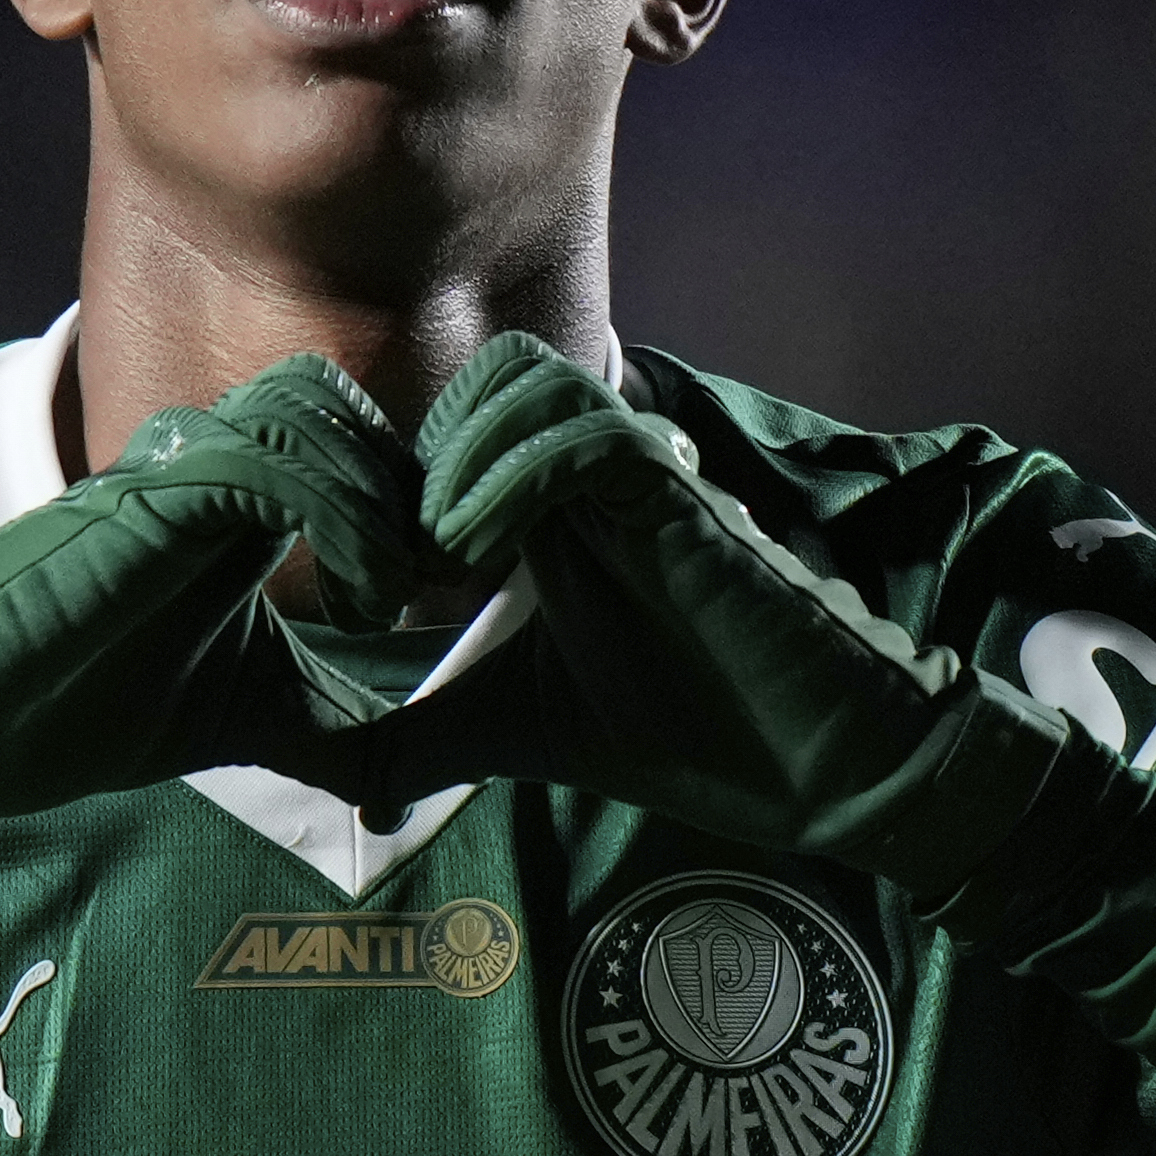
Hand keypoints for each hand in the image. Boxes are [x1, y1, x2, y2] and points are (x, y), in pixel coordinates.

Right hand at [0, 353, 418, 825]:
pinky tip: (359, 606)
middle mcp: (201, 462)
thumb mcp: (235, 720)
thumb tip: (409, 777)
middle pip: (342, 404)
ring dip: (381, 501)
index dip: (413, 493)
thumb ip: (319, 723)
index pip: (346, 436)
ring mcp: (168, 472)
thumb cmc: (65, 712)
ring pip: (315, 413)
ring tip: (395, 596)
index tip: (453, 586)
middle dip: (414, 485)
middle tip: (444, 582)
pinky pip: (275, 464)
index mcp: (226, 499)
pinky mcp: (143, 500)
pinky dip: (343, 524)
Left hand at [418, 334, 1070, 891]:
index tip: (366, 579)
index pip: (459, 418)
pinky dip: (512, 479)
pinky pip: (584, 434)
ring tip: (438, 559)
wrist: (815, 763)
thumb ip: (429, 740)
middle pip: (488, 373)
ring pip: (528, 379)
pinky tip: (478, 559)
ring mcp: (641, 474)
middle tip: (396, 561)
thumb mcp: (516, 735)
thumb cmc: (688, 734)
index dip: (393, 475)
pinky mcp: (681, 498)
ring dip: (460, 458)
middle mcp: (594, 470)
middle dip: (418, 451)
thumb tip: (340, 782)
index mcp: (554, 505)